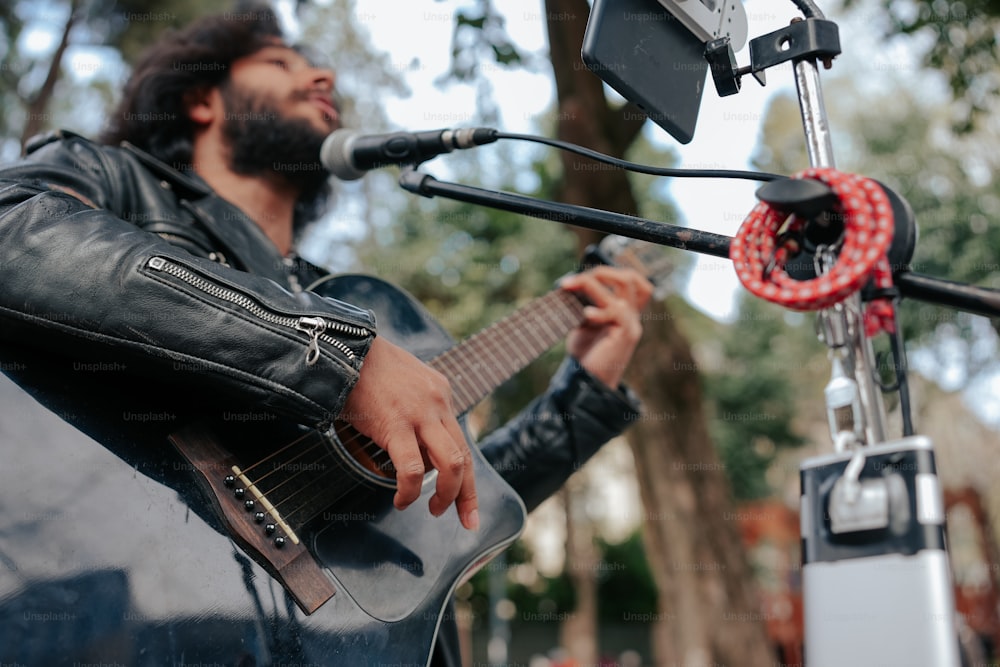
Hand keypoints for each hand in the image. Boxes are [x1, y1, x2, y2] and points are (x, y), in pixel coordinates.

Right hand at [340, 336, 478, 530]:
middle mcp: (438, 404)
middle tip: (463, 520)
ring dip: (446, 494)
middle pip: (465, 457)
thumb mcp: (406, 384)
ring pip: (451, 464)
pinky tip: (402, 499)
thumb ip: (418, 413)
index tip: (470, 508)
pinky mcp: (396, 424)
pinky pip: (413, 469)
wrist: (344, 348)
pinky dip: (410, 490)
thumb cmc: (366, 369)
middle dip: (466, 495)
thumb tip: (420, 451)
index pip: (462, 443)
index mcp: (441, 395)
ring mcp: (420, 414)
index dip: (469, 480)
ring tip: (430, 509)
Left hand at [558, 266, 653, 387]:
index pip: (630, 281)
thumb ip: (584, 305)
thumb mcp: (583, 324)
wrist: (590, 382)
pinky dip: (598, 310)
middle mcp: (630, 315)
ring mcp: (631, 324)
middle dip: (603, 272)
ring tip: (569, 288)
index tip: (578, 279)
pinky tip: (585, 316)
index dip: (607, 272)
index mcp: (622, 312)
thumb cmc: (587, 354)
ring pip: (623, 287)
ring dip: (592, 284)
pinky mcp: (626, 334)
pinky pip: (616, 311)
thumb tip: (570, 286)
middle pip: (631, 278)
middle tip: (575, 281)